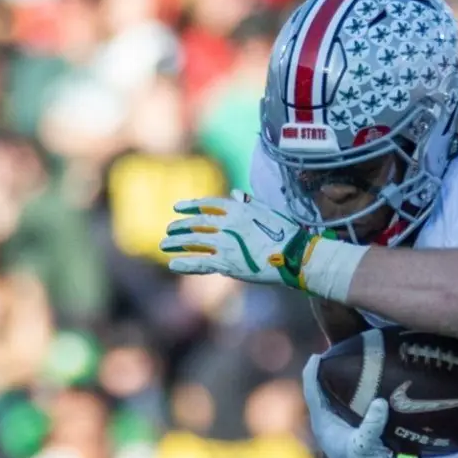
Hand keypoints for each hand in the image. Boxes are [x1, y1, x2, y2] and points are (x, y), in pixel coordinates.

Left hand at [159, 191, 316, 288]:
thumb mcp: (267, 211)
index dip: (191, 205)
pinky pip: (200, 263)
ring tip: (164, 245)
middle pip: (196, 224)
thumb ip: (249, 202)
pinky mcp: (226, 263)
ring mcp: (225, 244)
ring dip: (177, 243)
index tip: (177, 207)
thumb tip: (236, 193)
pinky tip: (173, 264)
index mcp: (237, 209)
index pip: (208, 205)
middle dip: (180, 226)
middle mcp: (227, 225)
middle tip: (169, 229)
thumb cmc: (285, 233)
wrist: (293, 255)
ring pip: (193, 242)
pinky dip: (185, 263)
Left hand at [301, 356, 396, 457]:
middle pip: (317, 390)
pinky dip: (344, 388)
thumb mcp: (367, 444)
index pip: (311, 392)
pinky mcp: (345, 425)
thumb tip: (379, 402)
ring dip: (332, 379)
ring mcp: (334, 423)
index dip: (312, 372)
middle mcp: (325, 420)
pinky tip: (356, 381)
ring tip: (342, 360)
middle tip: (332, 351)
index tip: (316, 355)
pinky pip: (340, 400)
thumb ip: (372, 425)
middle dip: (322, 370)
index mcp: (323, 423)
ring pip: (328, 395)